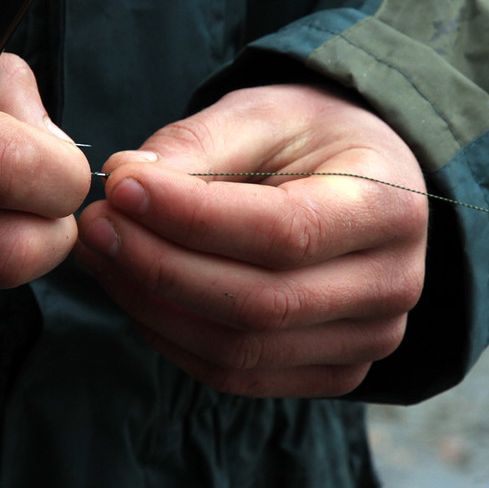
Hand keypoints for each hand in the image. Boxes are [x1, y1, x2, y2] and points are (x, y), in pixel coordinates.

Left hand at [73, 83, 428, 397]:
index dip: (194, 217)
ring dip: (152, 306)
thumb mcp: (267, 112)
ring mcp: (368, 340)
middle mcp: (394, 285)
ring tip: (102, 253)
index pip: (285, 232)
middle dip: (159, 265)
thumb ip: (201, 142)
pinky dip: (172, 338)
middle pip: (259, 302)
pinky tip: (135, 291)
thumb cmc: (313, 139)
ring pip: (240, 350)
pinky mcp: (333, 372)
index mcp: (391, 207)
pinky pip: (237, 375)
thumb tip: (126, 178)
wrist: (362, 181)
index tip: (121, 187)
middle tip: (94, 225)